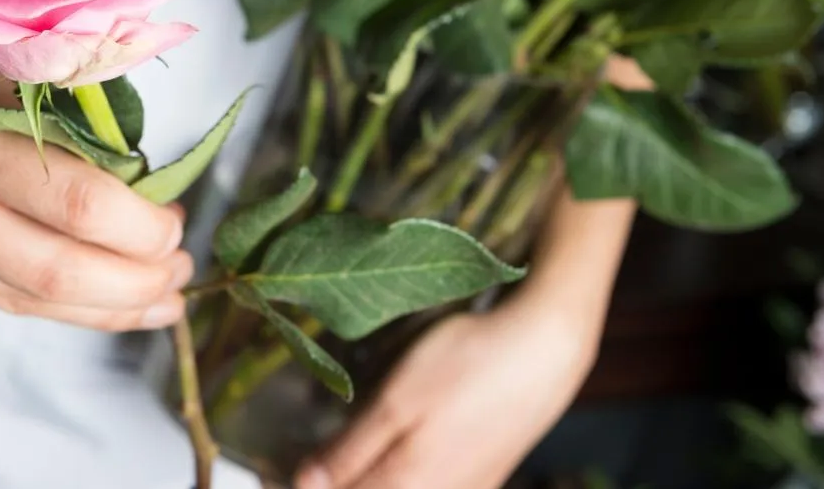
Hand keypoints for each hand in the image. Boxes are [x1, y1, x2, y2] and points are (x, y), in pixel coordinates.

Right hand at [0, 0, 190, 331]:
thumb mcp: (8, 68)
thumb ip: (68, 139)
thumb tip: (146, 209)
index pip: (76, 207)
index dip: (142, 231)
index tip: (179, 228)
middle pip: (52, 275)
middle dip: (133, 287)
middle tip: (178, 278)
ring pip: (16, 300)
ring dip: (97, 306)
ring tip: (151, 300)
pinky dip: (36, 296)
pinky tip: (78, 291)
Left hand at [294, 285, 600, 488]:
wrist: (546, 349)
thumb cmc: (468, 364)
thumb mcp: (396, 401)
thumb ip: (351, 452)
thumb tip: (304, 487)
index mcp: (405, 486)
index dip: (304, 484)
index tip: (278, 467)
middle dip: (335, 481)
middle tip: (307, 459)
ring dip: (367, 476)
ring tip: (344, 454)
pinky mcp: (483, 477)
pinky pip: (431, 486)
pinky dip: (399, 475)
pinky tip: (396, 453)